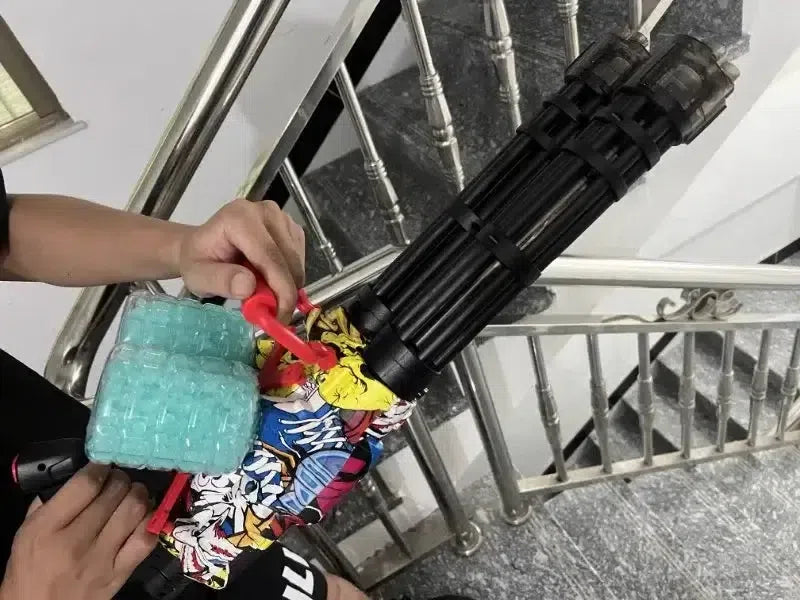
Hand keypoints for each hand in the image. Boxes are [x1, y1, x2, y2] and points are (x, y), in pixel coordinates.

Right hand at [0, 464, 156, 599]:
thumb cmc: (29, 571)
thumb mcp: (26, 533)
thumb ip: (49, 502)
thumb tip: (79, 476)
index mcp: (47, 528)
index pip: (86, 484)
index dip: (100, 467)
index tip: (103, 465)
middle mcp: (76, 541)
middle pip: (115, 492)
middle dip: (121, 478)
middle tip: (118, 480)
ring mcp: (102, 559)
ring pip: (136, 509)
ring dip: (139, 494)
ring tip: (132, 494)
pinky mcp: (120, 574)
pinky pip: (147, 538)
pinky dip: (150, 521)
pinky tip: (143, 517)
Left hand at [178, 199, 305, 320]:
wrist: (203, 246)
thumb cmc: (199, 261)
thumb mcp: (198, 276)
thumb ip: (220, 280)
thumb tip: (248, 285)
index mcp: (240, 218)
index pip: (271, 257)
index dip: (281, 290)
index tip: (280, 318)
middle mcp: (265, 211)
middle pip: (289, 259)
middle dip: (286, 292)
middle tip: (272, 314)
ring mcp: (281, 217)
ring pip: (297, 261)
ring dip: (288, 284)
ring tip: (263, 293)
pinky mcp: (290, 226)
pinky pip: (300, 258)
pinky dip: (290, 276)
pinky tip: (271, 279)